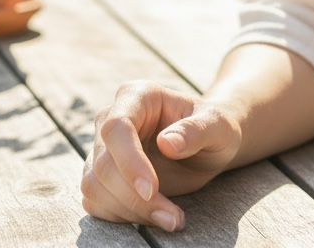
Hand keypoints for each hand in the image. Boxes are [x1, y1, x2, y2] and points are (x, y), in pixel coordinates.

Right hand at [81, 81, 241, 231]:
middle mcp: (112, 118)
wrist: (208, 144)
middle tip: (172, 217)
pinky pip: (96, 202)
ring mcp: (102, 148)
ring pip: (95, 187)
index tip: (151, 190)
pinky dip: (123, 216)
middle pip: (104, 164)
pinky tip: (155, 216)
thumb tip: (167, 143)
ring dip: (130, 211)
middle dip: (135, 198)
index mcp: (138, 96)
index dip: (129, 162)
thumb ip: (196, 130)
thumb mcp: (217, 125)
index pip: (117, 128)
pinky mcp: (100, 175)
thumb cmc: (213, 127)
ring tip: (170, 218)